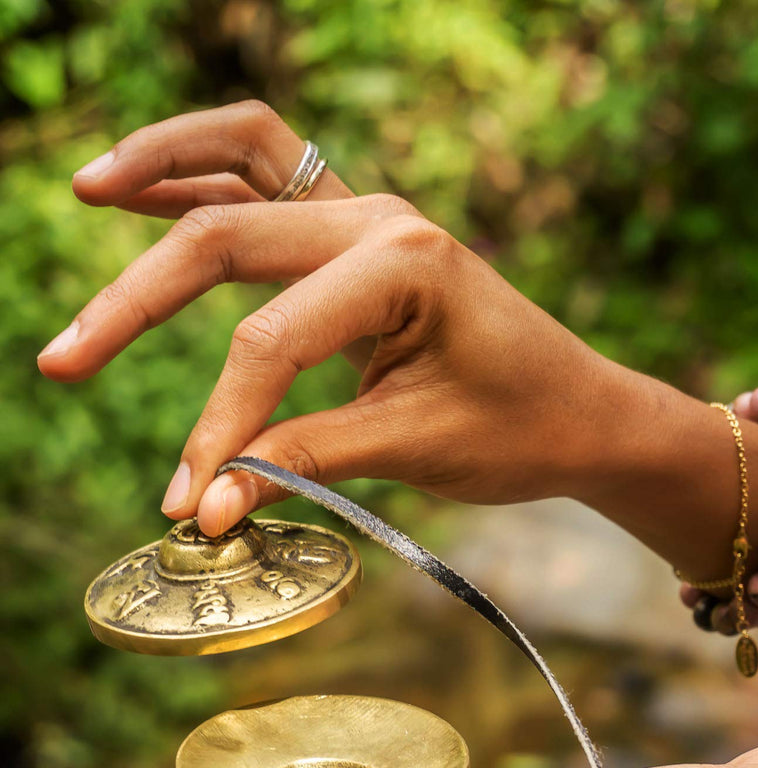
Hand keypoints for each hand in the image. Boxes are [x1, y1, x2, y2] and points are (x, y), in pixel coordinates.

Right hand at [36, 100, 757, 649]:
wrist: (585, 412)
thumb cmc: (520, 429)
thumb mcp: (411, 448)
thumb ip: (302, 464)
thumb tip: (207, 507)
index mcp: (402, 261)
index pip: (270, 341)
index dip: (221, 427)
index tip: (192, 501)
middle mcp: (378, 218)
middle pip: (226, 238)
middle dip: (137, 302)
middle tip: (62, 360)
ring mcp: (367, 214)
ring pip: (243, 158)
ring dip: (162, 166)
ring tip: (88, 188)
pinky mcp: (358, 237)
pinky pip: (268, 179)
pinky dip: (204, 175)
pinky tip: (146, 191)